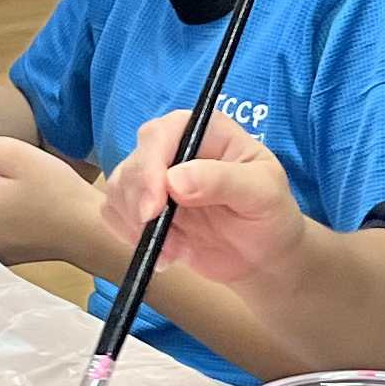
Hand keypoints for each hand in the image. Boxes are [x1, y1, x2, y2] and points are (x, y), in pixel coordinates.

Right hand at [100, 107, 302, 287]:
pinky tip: (167, 255)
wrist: (262, 255)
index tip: (155, 207)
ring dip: (139, 228)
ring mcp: (154, 178)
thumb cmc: (270, 213)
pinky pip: (114, 215)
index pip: (160, 134)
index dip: (150, 168)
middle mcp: (173, 148)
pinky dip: (132, 238)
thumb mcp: (262, 192)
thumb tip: (175, 180)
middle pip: (132, 164)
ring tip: (176, 252)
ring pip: (117, 190)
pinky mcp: (142, 207)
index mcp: (203, 130)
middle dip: (141, 205)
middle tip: (167, 242)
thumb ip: (223, 181)